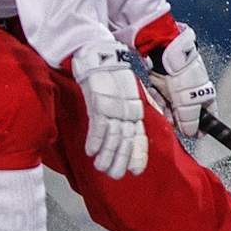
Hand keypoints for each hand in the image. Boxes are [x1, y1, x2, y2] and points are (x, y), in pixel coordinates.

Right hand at [71, 44, 148, 179]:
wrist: (99, 55)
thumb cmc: (108, 75)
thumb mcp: (123, 94)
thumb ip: (127, 111)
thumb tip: (128, 127)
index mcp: (134, 109)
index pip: (139, 136)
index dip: (138, 154)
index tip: (136, 170)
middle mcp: (127, 110)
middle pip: (126, 140)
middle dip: (121, 159)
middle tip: (116, 176)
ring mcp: (115, 107)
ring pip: (113, 135)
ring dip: (107, 154)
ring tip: (101, 168)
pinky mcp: (100, 101)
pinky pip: (99, 124)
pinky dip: (96, 139)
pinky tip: (91, 152)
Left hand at [143, 23, 216, 137]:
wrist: (165, 55)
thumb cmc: (184, 74)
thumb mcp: (190, 103)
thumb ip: (191, 121)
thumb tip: (191, 134)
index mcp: (206, 96)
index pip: (209, 117)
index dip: (202, 128)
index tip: (194, 135)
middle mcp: (193, 94)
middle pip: (186, 116)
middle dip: (177, 119)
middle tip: (171, 118)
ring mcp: (178, 90)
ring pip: (171, 109)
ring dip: (165, 109)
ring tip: (163, 101)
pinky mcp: (164, 86)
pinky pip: (160, 100)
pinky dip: (158, 99)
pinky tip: (157, 92)